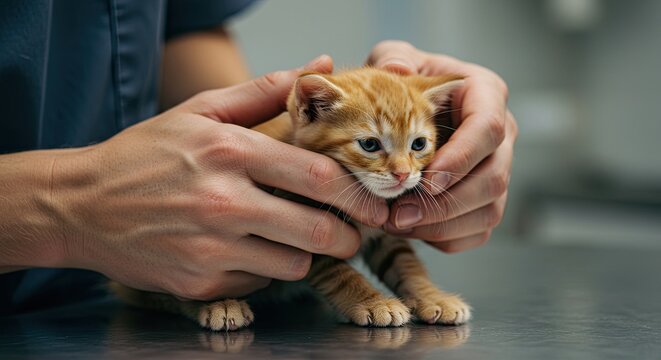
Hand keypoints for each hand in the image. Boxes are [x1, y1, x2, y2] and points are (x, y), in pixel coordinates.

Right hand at [51, 55, 387, 299]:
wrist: (80, 204)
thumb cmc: (145, 154)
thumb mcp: (199, 111)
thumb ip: (263, 92)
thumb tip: (318, 67)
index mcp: (229, 152)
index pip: (319, 177)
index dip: (358, 195)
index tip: (373, 204)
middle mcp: (223, 203)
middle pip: (317, 231)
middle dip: (348, 237)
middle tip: (352, 235)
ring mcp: (210, 249)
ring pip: (293, 264)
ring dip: (303, 253)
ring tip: (292, 237)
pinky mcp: (199, 284)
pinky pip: (257, 282)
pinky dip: (262, 269)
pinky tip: (245, 250)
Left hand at [367, 41, 517, 252]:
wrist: (405, 114)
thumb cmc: (402, 84)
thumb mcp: (392, 61)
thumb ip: (392, 59)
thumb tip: (400, 70)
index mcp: (486, 95)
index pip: (488, 129)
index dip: (461, 158)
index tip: (426, 179)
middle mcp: (500, 136)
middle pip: (494, 178)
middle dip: (446, 203)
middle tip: (400, 214)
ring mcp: (497, 170)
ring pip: (489, 211)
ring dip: (442, 225)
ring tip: (397, 224)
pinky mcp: (485, 200)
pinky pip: (478, 231)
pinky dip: (445, 237)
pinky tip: (411, 230)